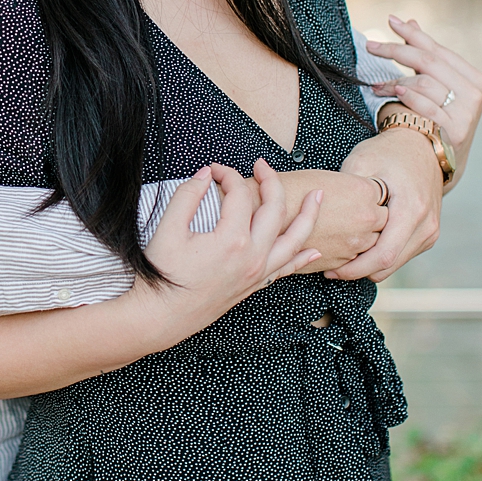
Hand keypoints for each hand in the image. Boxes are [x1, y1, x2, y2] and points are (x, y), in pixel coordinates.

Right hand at [140, 159, 322, 345]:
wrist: (163, 315)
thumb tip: (205, 174)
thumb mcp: (168, 229)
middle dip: (271, 181)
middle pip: (274, 210)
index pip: (239, 194)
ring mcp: (256, 272)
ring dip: (308, 216)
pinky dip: (302, 257)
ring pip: (293, 240)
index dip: (228, 175)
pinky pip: (286, 269)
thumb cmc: (164, 275)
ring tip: (317, 198)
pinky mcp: (253, 285)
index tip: (214, 170)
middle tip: (262, 165)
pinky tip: (314, 251)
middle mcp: (252, 256)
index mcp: (232, 240)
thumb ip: (188, 195)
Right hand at [281, 170, 387, 271]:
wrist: (263, 214)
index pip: (383, 195)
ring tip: (344, 228)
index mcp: (364, 191)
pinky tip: (334, 241)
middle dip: (373, 219)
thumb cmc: (290, 189)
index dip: (372, 197)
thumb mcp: (326, 178)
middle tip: (355, 213)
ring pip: (373, 243)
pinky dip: (348, 252)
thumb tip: (358, 195)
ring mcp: (355, 243)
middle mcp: (366, 218)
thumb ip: (351, 188)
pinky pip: (355, 258)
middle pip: (385, 221)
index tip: (362, 197)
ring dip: (363, 237)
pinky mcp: (342, 261)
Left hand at [329, 125, 442, 281]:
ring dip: (368, 267)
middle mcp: (425, 225)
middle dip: (357, 272)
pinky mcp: (428, 235)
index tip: (330, 269)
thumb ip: (347, 192)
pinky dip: (380, 257)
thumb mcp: (362, 162)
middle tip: (330, 270)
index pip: (383, 255)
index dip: (354, 268)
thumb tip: (321, 215)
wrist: (422, 146)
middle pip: (388, 266)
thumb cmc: (388, 151)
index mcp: (410, 209)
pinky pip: (401, 255)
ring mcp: (430, 231)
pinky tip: (359, 248)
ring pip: (395, 264)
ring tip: (341, 259)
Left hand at [367, 16, 481, 186]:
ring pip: (424, 83)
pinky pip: (425, 107)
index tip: (390, 21)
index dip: (412, 34)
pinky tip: (391, 92)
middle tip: (370, 46)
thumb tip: (410, 21)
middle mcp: (473, 93)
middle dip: (395, 50)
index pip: (437, 49)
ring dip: (393, 80)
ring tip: (375, 85)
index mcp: (472, 78)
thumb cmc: (439, 117)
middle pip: (428, 62)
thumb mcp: (438, 87)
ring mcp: (465, 113)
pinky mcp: (453, 132)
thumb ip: (426, 56)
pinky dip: (407, 96)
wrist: (446, 161)